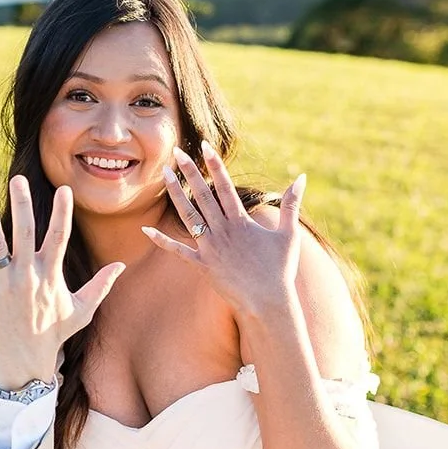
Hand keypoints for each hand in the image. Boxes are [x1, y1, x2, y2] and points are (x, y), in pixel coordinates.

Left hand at [0, 176, 124, 389]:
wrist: (24, 361)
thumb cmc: (53, 334)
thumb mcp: (81, 311)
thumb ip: (100, 286)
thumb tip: (121, 266)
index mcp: (50, 275)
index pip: (59, 238)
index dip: (62, 213)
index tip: (64, 190)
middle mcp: (26, 275)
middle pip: (24, 233)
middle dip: (22, 204)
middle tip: (18, 179)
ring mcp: (2, 283)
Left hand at [145, 141, 304, 321]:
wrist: (268, 302)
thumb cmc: (280, 269)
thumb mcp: (289, 234)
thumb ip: (292, 204)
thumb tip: (302, 177)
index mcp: (242, 221)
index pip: (225, 186)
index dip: (214, 165)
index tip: (204, 146)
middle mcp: (224, 231)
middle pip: (203, 196)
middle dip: (189, 172)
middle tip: (176, 152)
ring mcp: (211, 248)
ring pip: (189, 216)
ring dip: (175, 195)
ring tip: (164, 175)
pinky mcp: (202, 265)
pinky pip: (178, 251)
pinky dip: (162, 241)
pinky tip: (146, 229)